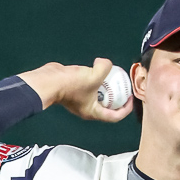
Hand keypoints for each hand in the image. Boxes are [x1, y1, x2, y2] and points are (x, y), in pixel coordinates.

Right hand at [18, 58, 132, 122]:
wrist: (49, 81)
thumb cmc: (69, 85)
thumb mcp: (94, 75)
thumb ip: (105, 68)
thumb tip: (106, 63)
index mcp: (93, 112)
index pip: (114, 116)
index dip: (125, 109)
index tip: (130, 99)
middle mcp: (87, 108)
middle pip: (108, 106)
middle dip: (117, 97)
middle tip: (123, 87)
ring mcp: (81, 99)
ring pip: (98, 95)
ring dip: (105, 87)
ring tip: (112, 76)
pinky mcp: (75, 90)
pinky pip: (89, 86)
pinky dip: (95, 80)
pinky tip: (96, 69)